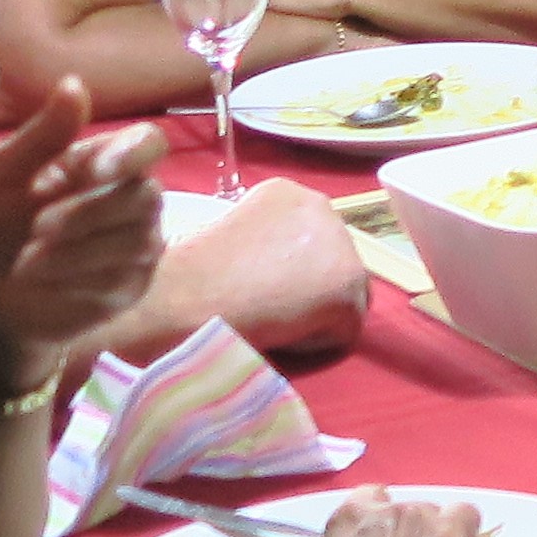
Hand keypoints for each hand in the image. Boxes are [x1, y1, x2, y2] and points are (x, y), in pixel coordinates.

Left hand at [0, 78, 166, 397]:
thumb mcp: (4, 177)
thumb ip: (42, 136)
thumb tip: (75, 82)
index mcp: (106, 164)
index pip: (150, 143)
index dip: (129, 156)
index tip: (91, 172)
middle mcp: (134, 200)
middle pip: (144, 195)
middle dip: (87, 213)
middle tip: (36, 229)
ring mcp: (139, 245)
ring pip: (136, 239)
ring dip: (77, 249)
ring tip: (28, 261)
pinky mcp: (132, 287)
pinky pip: (123, 277)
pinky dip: (77, 277)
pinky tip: (44, 280)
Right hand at [150, 182, 369, 361]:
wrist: (187, 296)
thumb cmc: (193, 275)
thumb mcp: (234, 237)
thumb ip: (269, 243)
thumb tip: (286, 271)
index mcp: (288, 194)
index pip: (312, 241)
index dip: (289, 271)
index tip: (260, 286)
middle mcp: (321, 207)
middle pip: (333, 264)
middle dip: (309, 290)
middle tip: (270, 309)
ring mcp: (341, 244)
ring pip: (341, 297)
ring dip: (312, 316)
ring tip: (270, 321)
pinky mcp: (349, 284)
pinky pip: (341, 330)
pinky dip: (312, 343)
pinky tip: (278, 332)